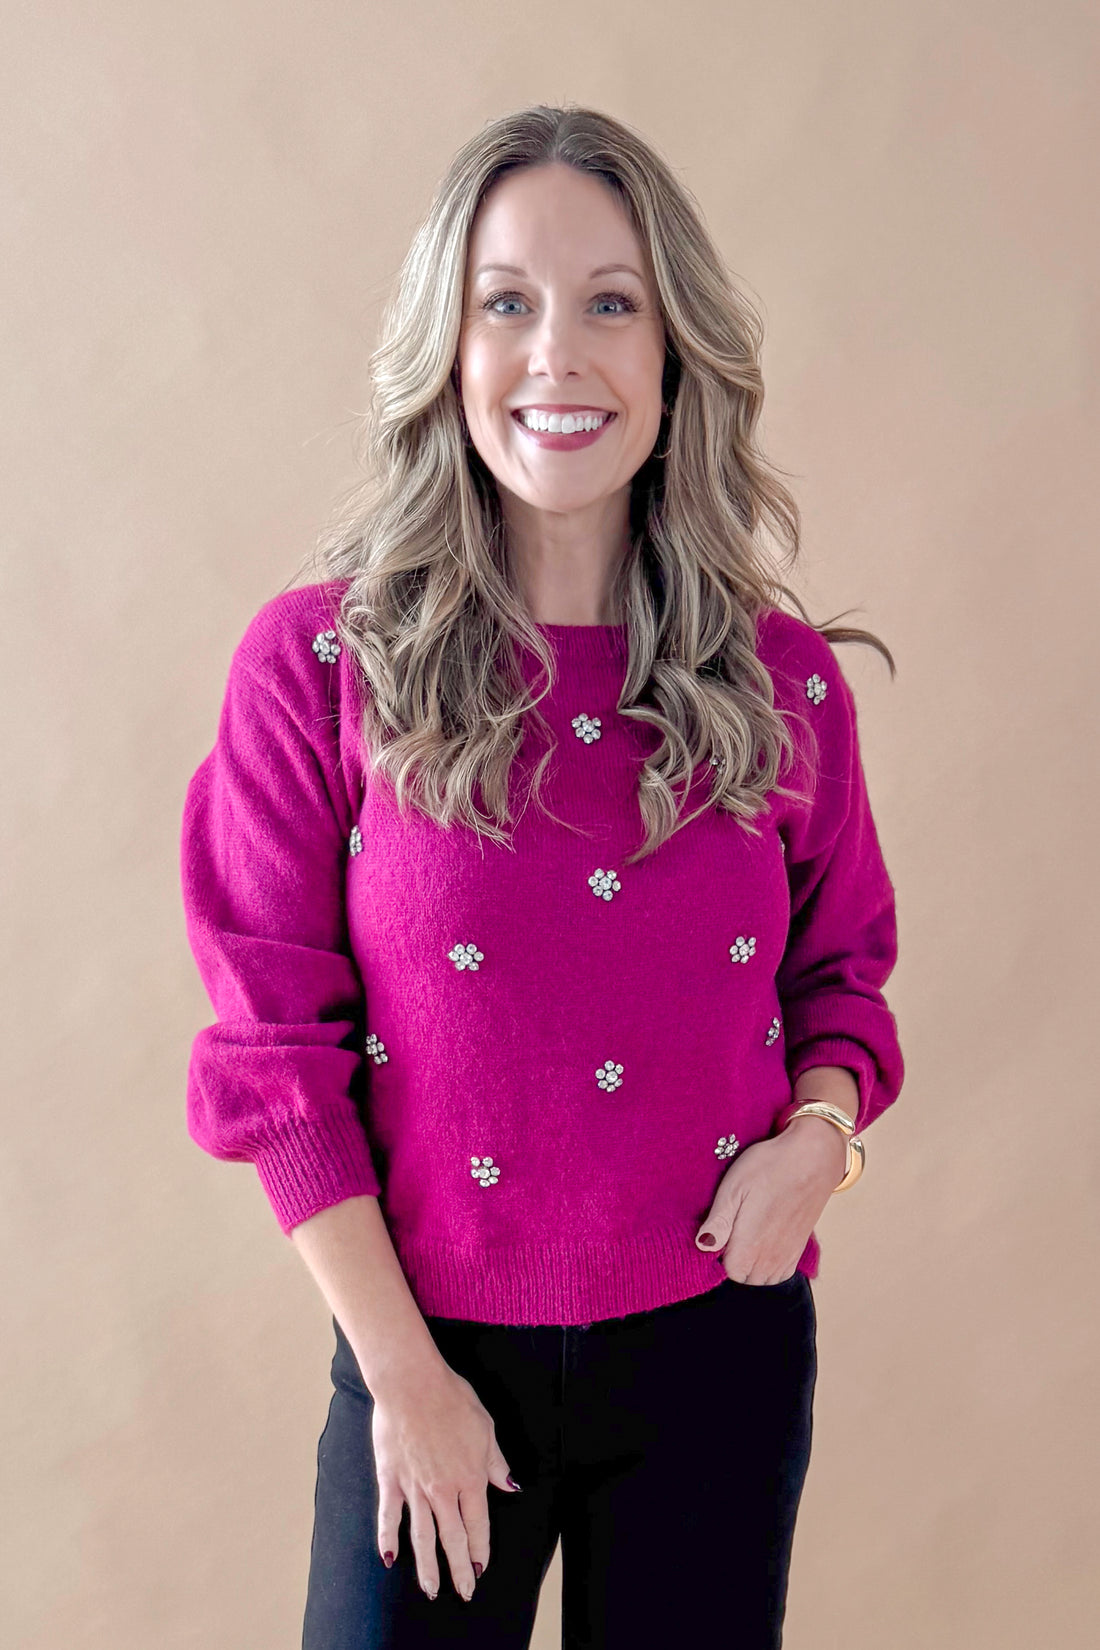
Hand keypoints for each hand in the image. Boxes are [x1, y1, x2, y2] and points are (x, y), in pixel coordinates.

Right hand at [372, 1362, 518, 1601]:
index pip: (478, 1524)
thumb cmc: (451, 1399)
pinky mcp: (391, 1479)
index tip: (482, 1567)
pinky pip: (390, 1516)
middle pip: (453, 1538)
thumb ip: (496, 1462)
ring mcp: (415, 1487)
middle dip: (460, 1568)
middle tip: (464, 1591)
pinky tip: (389, 1560)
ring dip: (428, 1566)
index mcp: (470, 1477)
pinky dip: (388, 1539)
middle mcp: (443, 1490)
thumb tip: (510, 1485)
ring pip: (423, 1536)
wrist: (412, 1384)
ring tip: (432, 1590)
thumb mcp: (485, 1427)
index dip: (481, 1549)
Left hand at [694, 1117, 846, 1283]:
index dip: (720, 1253)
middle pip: (745, 1278)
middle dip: (736, 1261)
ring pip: (764, 1278)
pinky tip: (765, 1241)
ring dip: (753, 1265)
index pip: (728, 1271)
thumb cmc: (769, 1167)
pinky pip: (782, 1273)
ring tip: (748, 1235)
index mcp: (750, 1246)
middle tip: (733, 1229)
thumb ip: (718, 1222)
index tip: (721, 1230)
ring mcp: (788, 1255)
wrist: (813, 1158)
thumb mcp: (733, 1188)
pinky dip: (771, 1265)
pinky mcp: (801, 1247)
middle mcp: (771, 1258)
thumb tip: (703, 1246)